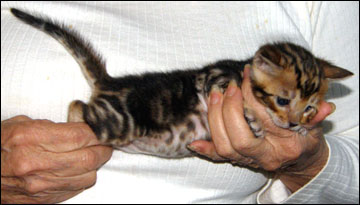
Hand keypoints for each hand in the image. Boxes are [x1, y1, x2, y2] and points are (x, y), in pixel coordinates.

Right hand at [1, 115, 112, 203]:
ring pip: (88, 175)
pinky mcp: (44, 199)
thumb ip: (51, 126)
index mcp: (29, 139)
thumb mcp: (18, 125)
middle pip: (89, 157)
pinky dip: (84, 177)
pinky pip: (77, 188)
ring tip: (92, 154)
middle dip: (103, 148)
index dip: (97, 132)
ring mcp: (40, 186)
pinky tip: (78, 168)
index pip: (80, 136)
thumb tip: (79, 127)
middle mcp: (36, 165)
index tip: (102, 129)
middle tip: (104, 142)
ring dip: (95, 164)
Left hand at [188, 66, 331, 191]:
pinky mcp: (235, 158)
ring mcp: (245, 159)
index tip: (248, 77)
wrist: (298, 162)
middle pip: (238, 138)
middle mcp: (260, 156)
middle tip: (231, 86)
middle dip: (230, 110)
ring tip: (216, 94)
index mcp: (280, 148)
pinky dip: (205, 150)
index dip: (253, 100)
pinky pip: (217, 158)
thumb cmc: (304, 143)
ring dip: (215, 119)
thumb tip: (325, 107)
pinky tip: (193, 142)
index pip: (262, 124)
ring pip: (223, 146)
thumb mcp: (313, 131)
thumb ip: (315, 118)